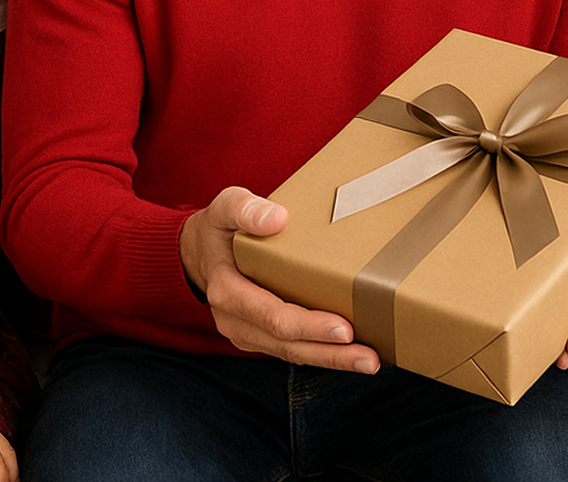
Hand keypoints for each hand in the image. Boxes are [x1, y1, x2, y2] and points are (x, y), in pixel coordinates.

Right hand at [179, 185, 381, 371]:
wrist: (197, 252)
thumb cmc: (218, 227)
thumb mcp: (225, 206)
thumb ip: (245, 209)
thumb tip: (276, 219)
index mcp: (227, 290)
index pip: (272, 315)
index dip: (308, 325)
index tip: (344, 328)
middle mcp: (234, 320)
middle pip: (287, 343)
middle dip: (330, 353)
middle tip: (369, 357)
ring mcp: (246, 332)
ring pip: (291, 353)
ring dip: (331, 360)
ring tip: (370, 361)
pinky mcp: (259, 335)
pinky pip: (291, 349)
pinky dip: (321, 353)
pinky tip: (350, 353)